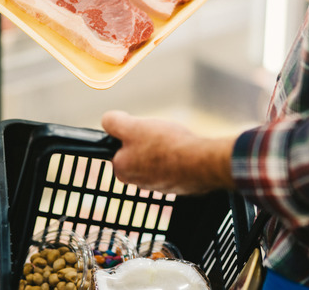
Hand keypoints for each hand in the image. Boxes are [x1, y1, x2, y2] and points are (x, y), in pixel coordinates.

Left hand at [101, 110, 235, 194]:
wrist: (200, 162)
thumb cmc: (165, 145)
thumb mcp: (132, 126)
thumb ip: (113, 122)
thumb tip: (108, 121)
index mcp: (122, 170)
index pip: (119, 148)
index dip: (130, 134)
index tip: (141, 130)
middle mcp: (138, 182)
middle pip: (139, 154)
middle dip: (148, 143)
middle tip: (158, 134)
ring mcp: (160, 185)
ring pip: (157, 161)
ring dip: (164, 151)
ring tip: (173, 141)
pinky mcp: (178, 186)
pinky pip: (174, 168)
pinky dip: (178, 159)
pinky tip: (184, 151)